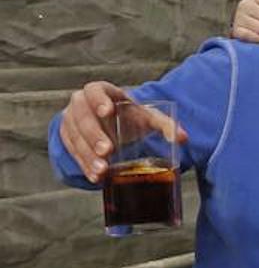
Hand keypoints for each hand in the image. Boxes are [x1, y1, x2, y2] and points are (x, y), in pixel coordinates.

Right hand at [59, 82, 185, 183]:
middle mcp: (81, 104)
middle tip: (108, 151)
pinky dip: (84, 166)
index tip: (108, 111)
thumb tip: (183, 138)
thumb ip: (164, 124)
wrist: (108, 122)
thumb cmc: (128, 115)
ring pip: (75, 138)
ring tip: (102, 170)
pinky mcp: (67, 138)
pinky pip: (73, 152)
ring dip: (88, 155)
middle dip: (94, 135)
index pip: (95, 90)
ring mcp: (71, 121)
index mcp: (100, 91)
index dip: (99, 99)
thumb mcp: (145, 116)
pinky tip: (95, 176)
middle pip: (82, 118)